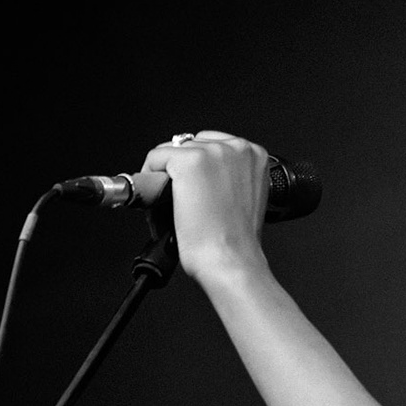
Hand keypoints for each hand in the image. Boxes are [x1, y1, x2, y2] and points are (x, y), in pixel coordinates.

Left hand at [138, 131, 270, 280]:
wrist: (231, 260)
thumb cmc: (237, 241)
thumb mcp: (243, 198)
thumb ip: (228, 178)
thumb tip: (202, 175)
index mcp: (254, 155)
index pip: (211, 145)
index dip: (198, 170)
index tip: (195, 188)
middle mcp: (235, 148)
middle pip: (190, 144)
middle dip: (182, 171)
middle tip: (184, 201)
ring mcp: (212, 152)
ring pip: (171, 151)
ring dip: (167, 176)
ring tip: (175, 204)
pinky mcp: (188, 161)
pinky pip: (155, 158)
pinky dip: (151, 179)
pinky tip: (164, 201)